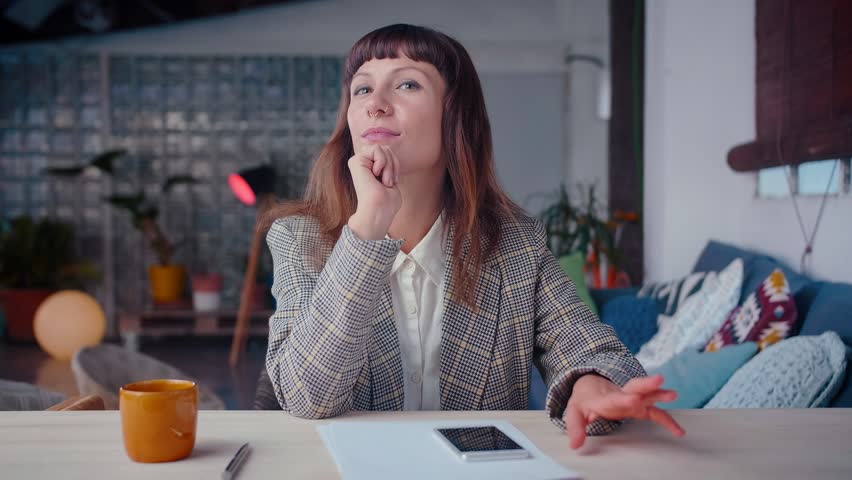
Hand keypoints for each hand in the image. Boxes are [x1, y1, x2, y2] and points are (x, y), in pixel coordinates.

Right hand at [347, 145, 402, 239]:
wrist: (378, 211)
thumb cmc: (387, 203)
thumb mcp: (391, 178)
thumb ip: (388, 164)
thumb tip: (387, 149)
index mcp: (370, 169)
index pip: (389, 153)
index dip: (395, 166)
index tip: (391, 183)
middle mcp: (362, 164)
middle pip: (387, 149)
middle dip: (392, 165)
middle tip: (386, 182)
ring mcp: (358, 162)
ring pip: (382, 148)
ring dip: (388, 166)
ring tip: (382, 181)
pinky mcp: (355, 160)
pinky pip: (377, 149)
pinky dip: (383, 163)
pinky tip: (376, 176)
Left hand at [564, 374, 684, 448]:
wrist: (591, 385)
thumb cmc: (584, 399)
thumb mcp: (574, 412)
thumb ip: (576, 428)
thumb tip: (575, 445)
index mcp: (605, 397)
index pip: (614, 398)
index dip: (623, 399)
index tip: (632, 400)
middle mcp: (621, 395)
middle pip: (635, 387)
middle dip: (647, 384)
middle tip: (659, 380)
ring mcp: (633, 399)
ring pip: (648, 394)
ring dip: (660, 393)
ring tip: (673, 394)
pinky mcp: (640, 406)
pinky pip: (656, 413)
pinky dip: (668, 421)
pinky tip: (679, 431)